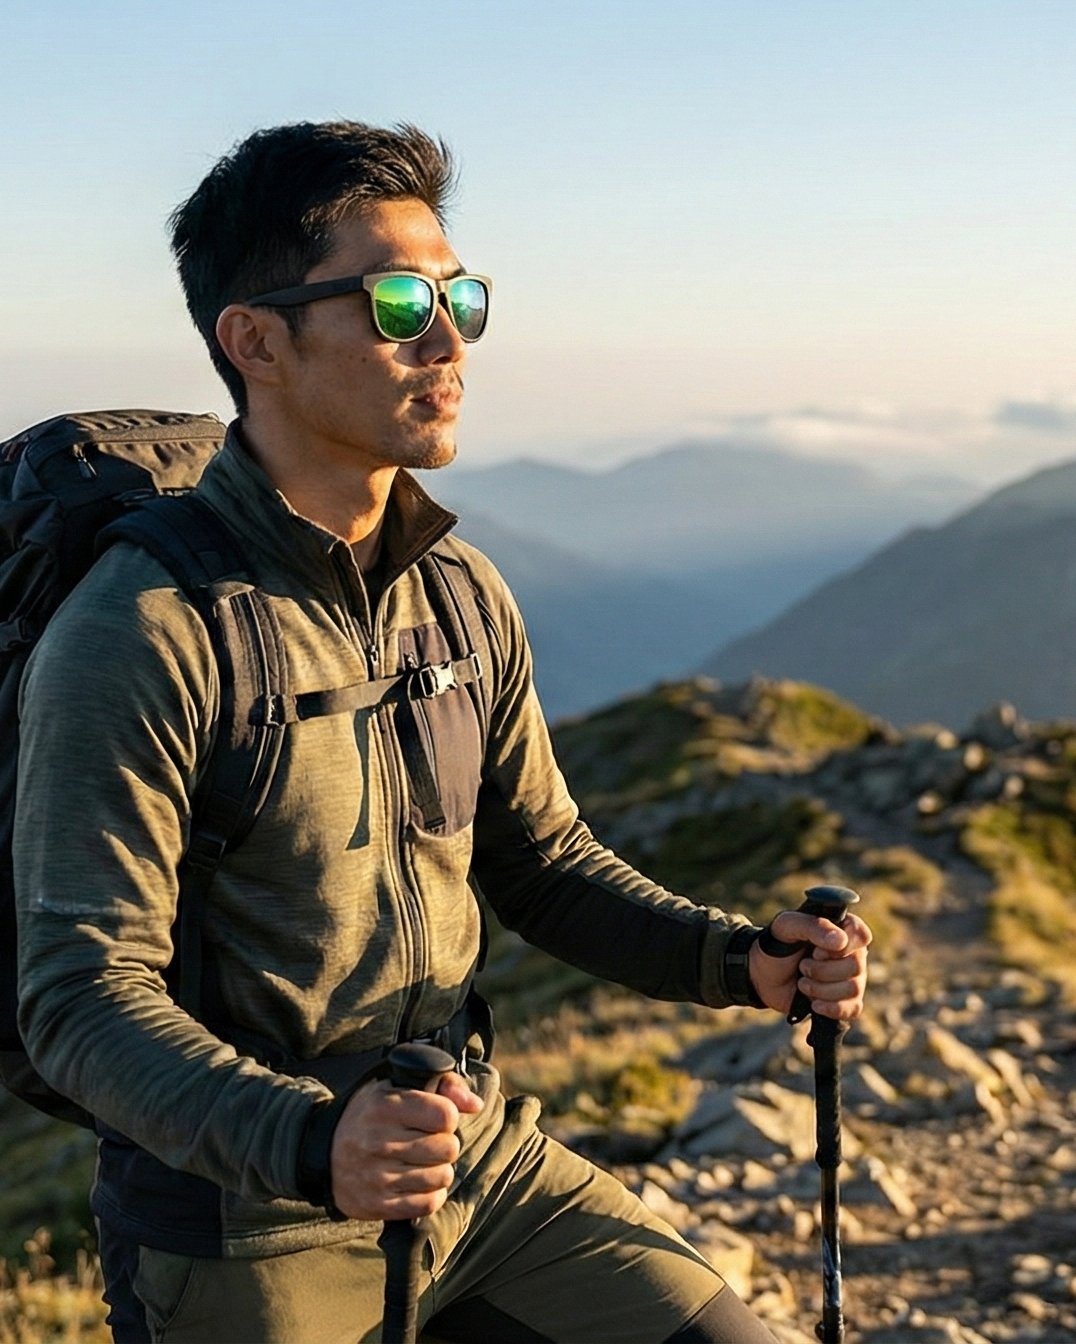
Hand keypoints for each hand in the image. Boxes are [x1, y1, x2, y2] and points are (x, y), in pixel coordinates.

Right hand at [330, 1071, 482, 1220]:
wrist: (323, 1153)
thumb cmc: (369, 1116)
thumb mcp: (396, 1087)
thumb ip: (441, 1086)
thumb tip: (474, 1104)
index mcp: (386, 1106)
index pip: (445, 1115)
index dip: (448, 1115)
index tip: (436, 1117)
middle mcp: (380, 1141)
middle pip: (448, 1148)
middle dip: (445, 1143)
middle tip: (429, 1141)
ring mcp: (378, 1176)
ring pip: (442, 1177)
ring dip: (439, 1169)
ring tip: (423, 1161)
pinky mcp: (378, 1204)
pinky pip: (428, 1203)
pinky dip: (431, 1194)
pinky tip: (420, 1182)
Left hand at [748, 910, 870, 1020]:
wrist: (763, 975)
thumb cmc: (778, 944)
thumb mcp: (787, 926)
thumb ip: (812, 926)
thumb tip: (841, 941)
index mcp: (842, 928)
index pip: (861, 935)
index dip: (841, 948)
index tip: (817, 951)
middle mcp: (853, 953)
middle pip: (855, 966)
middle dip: (822, 970)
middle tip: (803, 966)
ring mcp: (852, 978)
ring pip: (852, 989)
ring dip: (820, 989)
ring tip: (802, 983)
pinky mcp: (846, 1001)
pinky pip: (852, 1009)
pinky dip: (830, 1008)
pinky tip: (813, 1003)